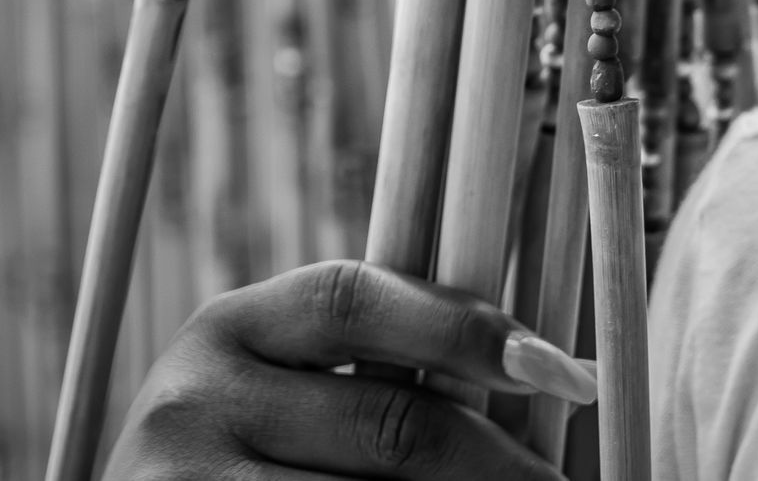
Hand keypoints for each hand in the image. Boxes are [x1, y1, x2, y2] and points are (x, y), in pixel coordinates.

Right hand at [104, 260, 594, 479]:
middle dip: (496, 458)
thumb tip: (561, 369)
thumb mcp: (293, 390)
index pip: (358, 299)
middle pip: (387, 422)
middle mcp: (191, 401)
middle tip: (560, 478)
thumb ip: (392, 367)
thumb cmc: (250, 455)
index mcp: (231, 325)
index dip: (465, 329)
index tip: (560, 370)